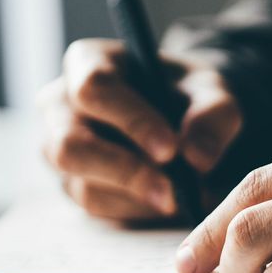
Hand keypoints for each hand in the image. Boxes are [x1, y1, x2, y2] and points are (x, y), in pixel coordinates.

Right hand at [38, 39, 242, 219]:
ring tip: (179, 195)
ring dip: (135, 197)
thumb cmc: (188, 95)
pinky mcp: (71, 182)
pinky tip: (165, 200)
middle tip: (173, 190)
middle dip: (125, 171)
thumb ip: (213, 115)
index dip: (131, 121)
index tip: (171, 149)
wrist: (183, 118)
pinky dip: (134, 210)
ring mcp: (58, 147)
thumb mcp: (212, 92)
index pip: (94, 88)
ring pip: (81, 184)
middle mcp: (60, 104)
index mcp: (87, 61)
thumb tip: (198, 158)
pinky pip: (95, 206)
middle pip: (70, 145)